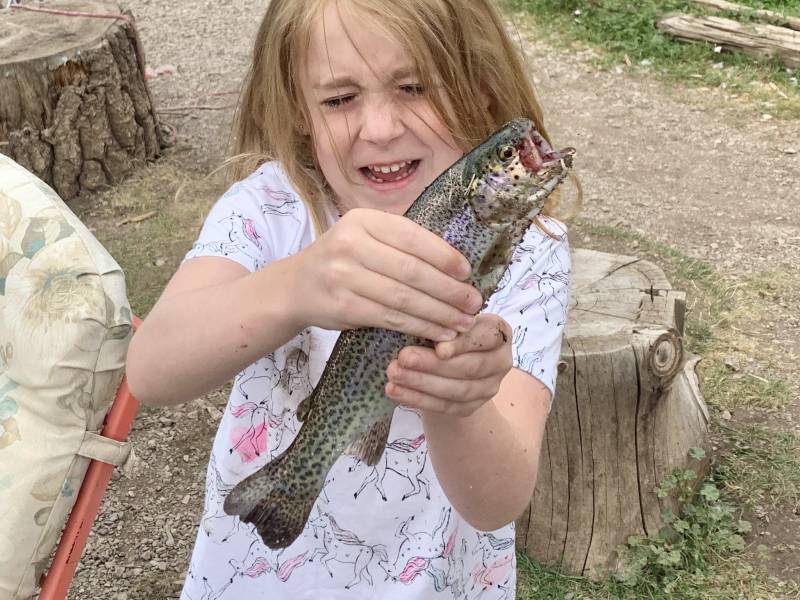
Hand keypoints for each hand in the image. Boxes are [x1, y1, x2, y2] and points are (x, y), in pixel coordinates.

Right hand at [290, 208, 482, 341]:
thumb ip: (401, 245)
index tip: (467, 273)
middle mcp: (351, 244)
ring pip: (404, 298)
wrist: (297, 287)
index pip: (413, 237)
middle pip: (412, 271)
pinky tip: (439, 332)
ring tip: (463, 322)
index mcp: (363, 220)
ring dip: (439, 313)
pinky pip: (391, 318)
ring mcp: (344, 276)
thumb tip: (456, 266)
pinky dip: (420, 327)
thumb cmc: (343, 261)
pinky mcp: (343, 307)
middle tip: (474, 303)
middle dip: (449, 290)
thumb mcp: (366, 238)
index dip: (444, 256)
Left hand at [385, 314, 512, 416]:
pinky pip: (445, 407)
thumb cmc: (448, 329)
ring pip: (458, 391)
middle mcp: (501, 361)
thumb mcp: (450, 319)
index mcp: (499, 332)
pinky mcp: (471, 408)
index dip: (463, 344)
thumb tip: (422, 319)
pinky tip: (396, 391)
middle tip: (403, 358)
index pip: (487, 338)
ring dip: (422, 384)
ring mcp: (489, 388)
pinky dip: (418, 399)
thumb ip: (443, 320)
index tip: (437, 347)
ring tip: (394, 375)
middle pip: (470, 367)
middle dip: (434, 364)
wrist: (451, 362)